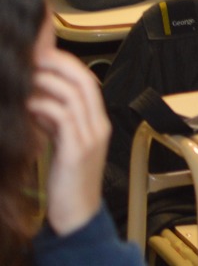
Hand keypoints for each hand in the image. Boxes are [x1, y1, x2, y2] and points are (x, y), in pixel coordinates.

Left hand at [30, 48, 112, 237]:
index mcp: (98, 123)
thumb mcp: (63, 146)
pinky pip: (62, 118)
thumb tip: (39, 102)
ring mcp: (90, 137)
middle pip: (83, 81)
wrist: (76, 214)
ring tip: (27, 79)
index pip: (87, 81)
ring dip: (47, 83)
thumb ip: (56, 123)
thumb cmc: (67, 183)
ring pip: (73, 95)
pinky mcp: (77, 150)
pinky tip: (28, 106)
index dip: (66, 64)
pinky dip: (44, 106)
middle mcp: (98, 126)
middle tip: (35, 57)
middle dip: (58, 65)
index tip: (43, 55)